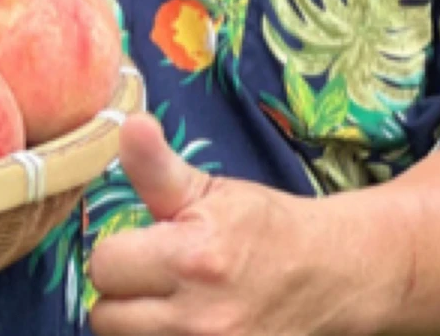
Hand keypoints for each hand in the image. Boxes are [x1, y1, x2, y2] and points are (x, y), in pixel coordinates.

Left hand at [88, 115, 388, 335]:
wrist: (335, 276)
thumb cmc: (264, 227)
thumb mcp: (209, 189)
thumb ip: (156, 166)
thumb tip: (128, 123)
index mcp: (190, 260)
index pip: (103, 266)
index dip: (117, 253)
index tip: (142, 248)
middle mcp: (199, 320)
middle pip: (106, 318)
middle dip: (123, 294)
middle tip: (153, 280)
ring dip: (140, 327)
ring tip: (168, 304)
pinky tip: (184, 326)